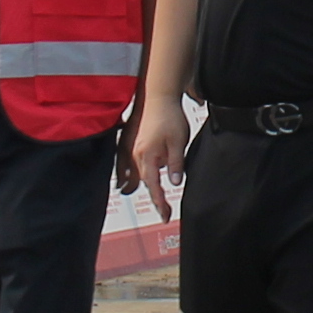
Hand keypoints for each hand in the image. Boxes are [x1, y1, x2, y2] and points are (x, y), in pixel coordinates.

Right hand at [128, 96, 188, 218]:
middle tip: (166, 211)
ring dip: (149, 187)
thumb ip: (175, 163)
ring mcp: (134, 150)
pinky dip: (144, 175)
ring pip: (140, 175)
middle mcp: (136, 155)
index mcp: (147, 156)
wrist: (159, 96)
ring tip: (160, 200)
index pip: (154, 186)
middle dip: (155, 198)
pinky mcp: (136, 144)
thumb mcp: (178, 142)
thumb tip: (174, 183)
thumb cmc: (170, 117)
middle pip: (145, 183)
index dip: (160, 203)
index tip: (166, 216)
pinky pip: (138, 166)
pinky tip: (149, 178)